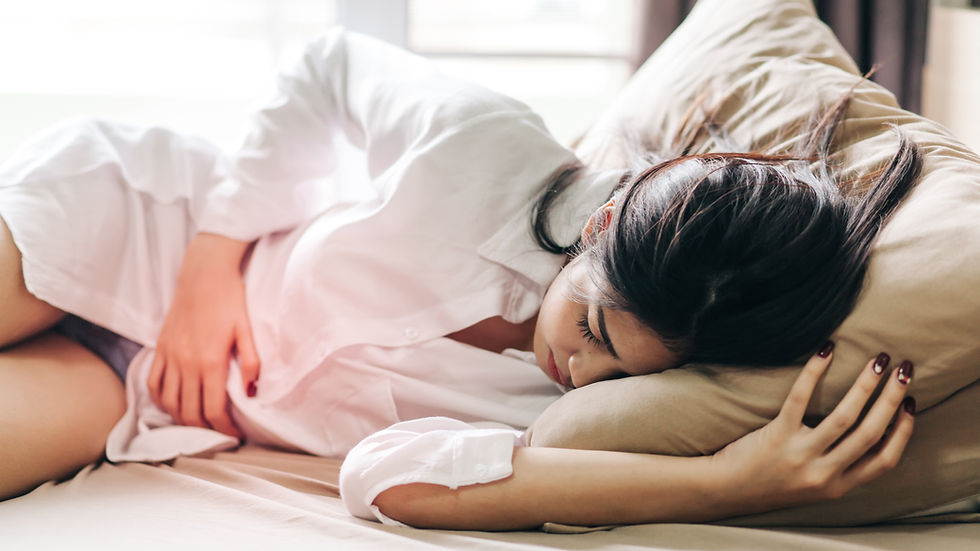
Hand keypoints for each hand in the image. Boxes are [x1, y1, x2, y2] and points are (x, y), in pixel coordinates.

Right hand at [146, 233, 259, 438]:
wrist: (203, 273)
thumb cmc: (230, 299)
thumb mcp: (247, 330)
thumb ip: (251, 362)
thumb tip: (252, 392)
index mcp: (210, 361)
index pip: (213, 410)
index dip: (225, 429)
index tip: (236, 435)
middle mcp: (186, 363)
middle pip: (190, 412)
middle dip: (205, 430)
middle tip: (220, 434)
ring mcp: (170, 356)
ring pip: (169, 403)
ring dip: (183, 419)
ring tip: (199, 424)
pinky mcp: (160, 348)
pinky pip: (154, 383)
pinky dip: (161, 401)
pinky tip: (173, 405)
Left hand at [712, 345, 914, 512]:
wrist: (727, 490)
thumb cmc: (772, 480)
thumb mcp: (815, 484)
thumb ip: (840, 466)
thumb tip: (871, 430)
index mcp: (838, 486)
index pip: (884, 461)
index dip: (902, 431)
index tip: (910, 404)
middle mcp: (823, 474)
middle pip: (870, 434)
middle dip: (891, 399)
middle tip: (904, 371)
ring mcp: (800, 455)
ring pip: (844, 417)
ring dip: (866, 385)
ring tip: (878, 360)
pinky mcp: (777, 436)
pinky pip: (800, 399)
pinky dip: (814, 372)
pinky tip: (826, 351)